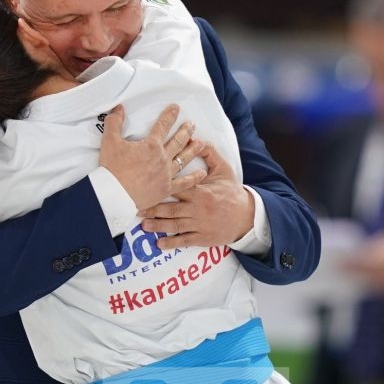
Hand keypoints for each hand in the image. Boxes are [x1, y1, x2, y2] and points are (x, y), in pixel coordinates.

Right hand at [98, 104, 196, 211]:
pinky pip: (184, 183)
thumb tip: (118, 108)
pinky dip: (194, 178)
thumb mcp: (109, 141)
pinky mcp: (166, 189)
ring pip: (184, 159)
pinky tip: (203, 174)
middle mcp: (162, 158)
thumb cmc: (112, 169)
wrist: (114, 195)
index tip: (176, 108)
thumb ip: (114, 122)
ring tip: (202, 143)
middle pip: (178, 141)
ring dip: (193, 149)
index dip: (170, 115)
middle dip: (186, 131)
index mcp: (151, 145)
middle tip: (192, 125)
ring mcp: (166, 174)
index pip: (163, 126)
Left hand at [138, 140, 254, 249]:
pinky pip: (184, 241)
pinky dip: (171, 243)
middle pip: (171, 209)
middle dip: (153, 209)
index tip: (145, 187)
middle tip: (136, 209)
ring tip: (143, 226)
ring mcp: (199, 224)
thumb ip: (210, 154)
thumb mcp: (223, 170)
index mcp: (200, 191)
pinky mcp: (202, 237)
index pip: (177, 188)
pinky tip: (159, 245)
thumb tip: (197, 139)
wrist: (246, 216)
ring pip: (175, 225)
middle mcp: (197, 209)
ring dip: (158, 226)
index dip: (160, 187)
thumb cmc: (232, 191)